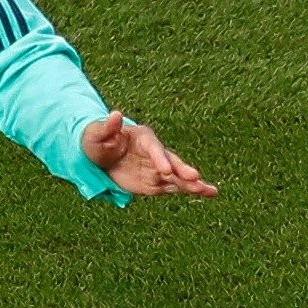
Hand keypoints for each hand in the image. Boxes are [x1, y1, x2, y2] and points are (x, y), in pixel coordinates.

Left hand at [81, 113, 216, 197]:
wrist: (100, 155)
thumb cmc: (97, 141)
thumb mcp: (97, 133)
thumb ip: (107, 127)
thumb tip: (115, 114)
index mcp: (143, 139)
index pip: (154, 148)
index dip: (160, 158)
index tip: (165, 170)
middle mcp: (155, 153)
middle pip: (172, 161)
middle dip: (182, 170)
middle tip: (195, 178)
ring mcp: (157, 169)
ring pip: (178, 176)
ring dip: (193, 183)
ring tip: (211, 190)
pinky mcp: (156, 182)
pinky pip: (175, 187)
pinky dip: (189, 190)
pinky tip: (207, 193)